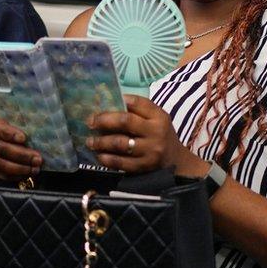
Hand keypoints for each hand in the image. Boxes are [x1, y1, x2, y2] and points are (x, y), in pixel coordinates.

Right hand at [0, 115, 41, 180]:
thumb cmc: (3, 124)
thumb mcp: (8, 118)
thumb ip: (18, 122)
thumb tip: (37, 130)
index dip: (10, 133)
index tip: (24, 138)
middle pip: (1, 148)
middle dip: (21, 155)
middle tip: (37, 159)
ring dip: (19, 168)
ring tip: (34, 169)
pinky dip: (14, 175)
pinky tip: (26, 174)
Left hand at [87, 95, 207, 175]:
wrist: (176, 161)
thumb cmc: (161, 135)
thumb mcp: (157, 119)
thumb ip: (139, 111)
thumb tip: (110, 102)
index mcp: (159, 116)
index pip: (137, 103)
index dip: (119, 101)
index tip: (102, 103)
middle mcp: (155, 132)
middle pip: (126, 121)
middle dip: (104, 120)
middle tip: (90, 122)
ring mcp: (150, 151)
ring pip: (120, 143)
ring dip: (101, 141)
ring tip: (90, 141)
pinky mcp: (144, 167)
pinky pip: (121, 162)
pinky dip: (107, 159)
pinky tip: (100, 156)